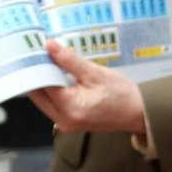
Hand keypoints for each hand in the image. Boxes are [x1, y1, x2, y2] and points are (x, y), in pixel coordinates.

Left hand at [28, 38, 146, 135]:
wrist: (137, 112)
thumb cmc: (122, 94)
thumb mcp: (95, 73)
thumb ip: (69, 60)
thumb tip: (50, 46)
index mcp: (70, 108)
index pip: (42, 85)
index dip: (37, 66)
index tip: (34, 51)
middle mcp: (64, 120)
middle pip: (38, 95)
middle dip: (37, 75)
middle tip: (37, 54)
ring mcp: (65, 124)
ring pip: (43, 101)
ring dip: (43, 82)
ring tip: (47, 62)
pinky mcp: (68, 122)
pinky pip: (52, 104)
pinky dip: (52, 90)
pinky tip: (56, 76)